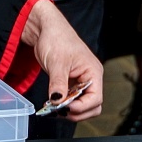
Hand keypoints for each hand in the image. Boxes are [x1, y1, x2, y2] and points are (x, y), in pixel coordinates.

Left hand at [24, 1, 104, 120]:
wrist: (46, 30)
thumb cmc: (56, 38)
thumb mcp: (57, 63)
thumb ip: (58, 84)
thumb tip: (58, 101)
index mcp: (93, 72)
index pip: (95, 98)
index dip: (82, 107)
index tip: (66, 108)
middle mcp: (90, 78)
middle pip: (92, 106)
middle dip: (77, 112)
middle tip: (59, 112)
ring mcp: (81, 82)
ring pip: (82, 105)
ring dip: (70, 111)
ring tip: (54, 109)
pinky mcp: (71, 83)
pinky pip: (72, 100)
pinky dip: (63, 105)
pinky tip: (53, 103)